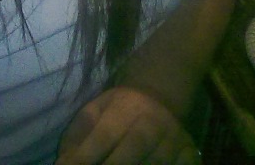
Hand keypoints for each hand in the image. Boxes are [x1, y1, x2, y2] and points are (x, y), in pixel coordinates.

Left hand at [55, 86, 200, 164]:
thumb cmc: (119, 110)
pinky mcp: (191, 154)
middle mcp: (152, 122)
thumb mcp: (94, 111)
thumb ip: (77, 138)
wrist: (160, 97)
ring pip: (155, 164)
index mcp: (124, 108)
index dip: (85, 157)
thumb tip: (63, 164)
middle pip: (133, 150)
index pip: (103, 135)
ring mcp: (175, 140)